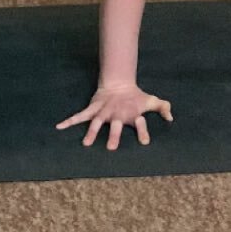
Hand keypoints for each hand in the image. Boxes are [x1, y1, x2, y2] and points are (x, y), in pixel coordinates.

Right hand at [56, 83, 172, 149]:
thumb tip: (171, 117)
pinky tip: (58, 126)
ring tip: (86, 144)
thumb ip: (162, 107)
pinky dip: (69, 120)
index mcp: (132, 114)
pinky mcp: (93, 109)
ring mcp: (104, 112)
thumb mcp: (150, 101)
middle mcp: (117, 114)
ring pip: (96, 122)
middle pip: (116, 125)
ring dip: (92, 132)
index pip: (140, 123)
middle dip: (114, 135)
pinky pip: (80, 116)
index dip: (142, 131)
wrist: (118, 83)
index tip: (145, 142)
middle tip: (111, 148)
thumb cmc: (135, 98)